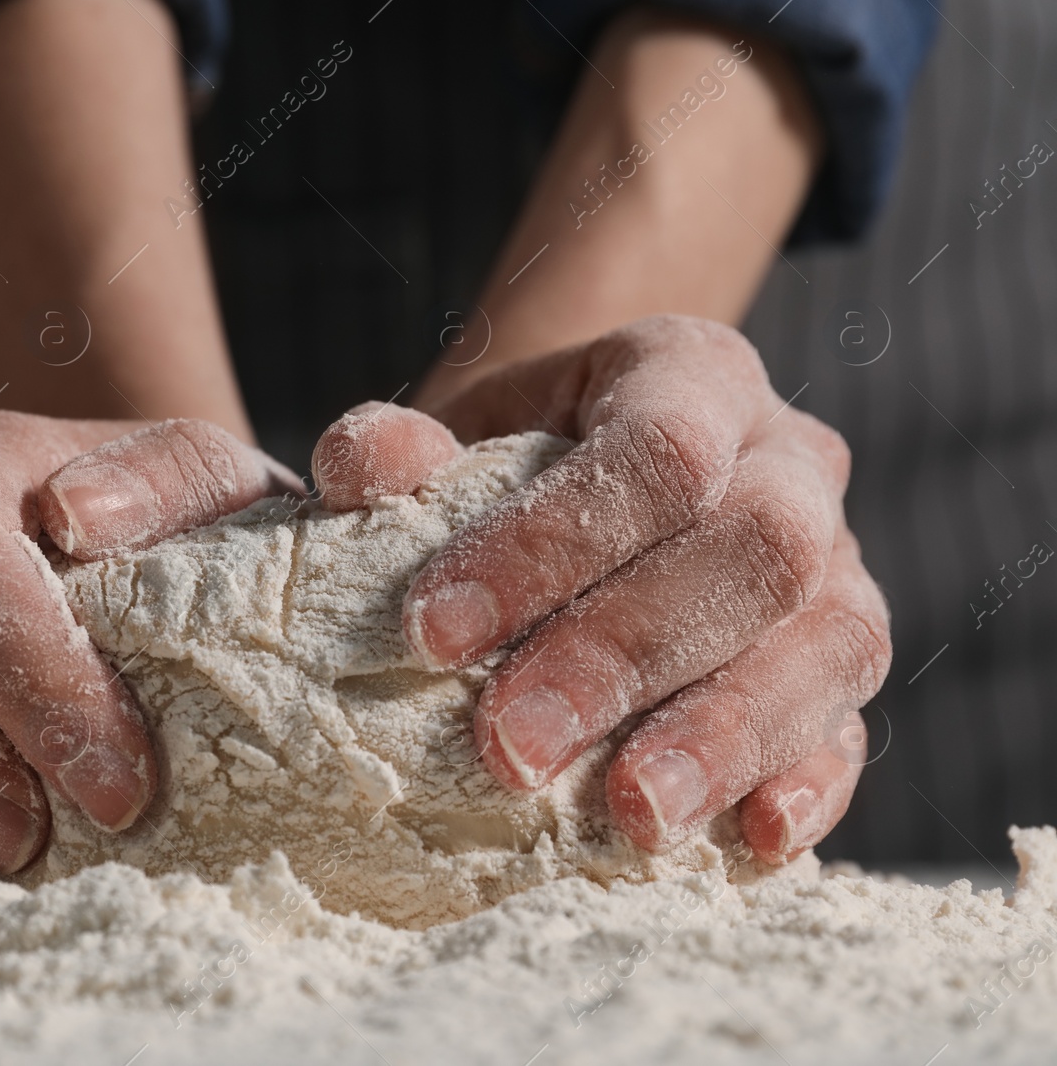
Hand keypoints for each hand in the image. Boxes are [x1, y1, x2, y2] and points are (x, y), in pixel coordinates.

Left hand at [312, 315, 889, 862]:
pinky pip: (852, 723)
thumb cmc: (510, 465)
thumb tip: (358, 468)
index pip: (656, 450)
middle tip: (512, 745)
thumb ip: (398, 447)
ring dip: (725, 736)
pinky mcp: (842, 662)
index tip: (432, 634)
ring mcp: (837, 562)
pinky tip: (745, 838)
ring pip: (831, 640)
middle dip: (630, 652)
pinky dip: (806, 785)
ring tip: (630, 816)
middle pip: (757, 547)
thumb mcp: (450, 435)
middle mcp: (787, 457)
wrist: (582, 481)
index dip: (551, 543)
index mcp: (690, 372)